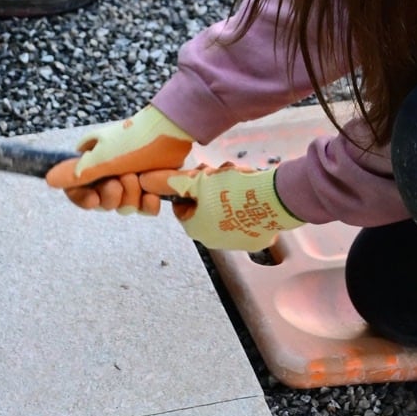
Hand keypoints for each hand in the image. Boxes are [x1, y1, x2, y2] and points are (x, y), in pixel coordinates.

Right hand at [45, 103, 192, 214]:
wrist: (173, 132)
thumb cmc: (135, 140)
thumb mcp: (103, 158)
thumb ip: (76, 173)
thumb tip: (48, 180)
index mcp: (93, 162)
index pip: (77, 189)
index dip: (83, 199)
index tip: (94, 200)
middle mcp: (110, 171)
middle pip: (102, 201)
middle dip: (112, 195)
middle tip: (122, 181)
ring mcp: (131, 179)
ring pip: (124, 206)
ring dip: (131, 197)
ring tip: (139, 179)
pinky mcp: (151, 185)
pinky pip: (144, 207)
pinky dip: (148, 204)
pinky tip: (153, 195)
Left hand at [142, 163, 299, 251]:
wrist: (272, 200)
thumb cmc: (231, 190)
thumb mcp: (199, 181)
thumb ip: (173, 182)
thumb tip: (145, 180)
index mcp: (196, 229)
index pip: (182, 207)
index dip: (189, 187)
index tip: (200, 174)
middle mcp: (213, 241)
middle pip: (203, 208)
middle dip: (210, 188)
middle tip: (221, 172)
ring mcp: (236, 243)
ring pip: (224, 212)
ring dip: (228, 193)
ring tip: (239, 177)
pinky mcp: (255, 240)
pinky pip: (245, 219)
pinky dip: (246, 205)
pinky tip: (252, 191)